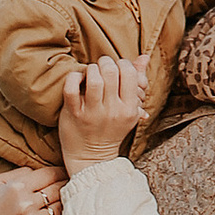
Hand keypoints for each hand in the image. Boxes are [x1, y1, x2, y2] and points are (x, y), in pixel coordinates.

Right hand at [0, 164, 64, 214]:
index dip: (60, 172)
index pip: (49, 174)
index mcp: (16, 188)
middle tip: (69, 184)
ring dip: (64, 202)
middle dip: (64, 185)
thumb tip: (41, 170)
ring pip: (61, 206)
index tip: (64, 173)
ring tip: (64, 199)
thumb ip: (20, 172)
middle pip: (58, 189)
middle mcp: (26, 205)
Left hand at [58, 52, 147, 166]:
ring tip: (90, 73)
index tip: (116, 69)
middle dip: (105, 63)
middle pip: (111, 71)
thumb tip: (143, 56)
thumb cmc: (111, 128)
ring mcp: (93, 112)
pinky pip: (71, 88)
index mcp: (129, 108)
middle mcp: (112, 110)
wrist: (92, 158)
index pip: (129, 73)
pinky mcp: (74, 113)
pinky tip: (77, 79)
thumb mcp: (129, 109)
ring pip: (93, 78)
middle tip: (101, 67)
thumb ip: (136, 81)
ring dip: (91, 69)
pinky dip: (73, 77)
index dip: (122, 64)